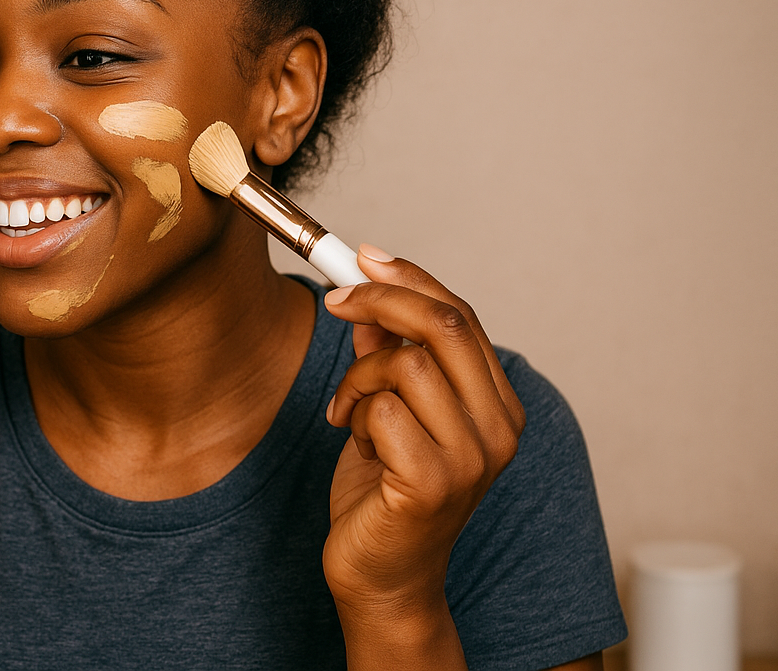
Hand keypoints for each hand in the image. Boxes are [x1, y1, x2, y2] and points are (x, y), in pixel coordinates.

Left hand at [321, 246, 525, 654]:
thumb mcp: (387, 410)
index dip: (411, 279)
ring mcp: (473, 457)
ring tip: (350, 414)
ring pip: (404, 365)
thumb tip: (369, 298)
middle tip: (334, 302)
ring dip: (359, 380)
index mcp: (498, 405)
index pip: (462, 317)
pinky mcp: (435, 483)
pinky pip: (382, 410)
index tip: (363, 256)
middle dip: (378, 300)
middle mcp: (499, 428)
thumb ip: (387, 355)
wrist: (381, 576)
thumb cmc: (385, 494)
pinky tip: (358, 446)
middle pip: (444, 326)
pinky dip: (356, 417)